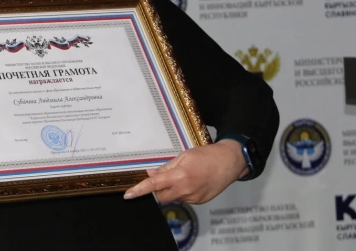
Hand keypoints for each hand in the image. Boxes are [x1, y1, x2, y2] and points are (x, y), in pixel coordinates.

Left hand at [123, 140, 247, 204]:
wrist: (229, 162)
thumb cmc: (206, 155)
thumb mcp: (184, 156)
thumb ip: (166, 167)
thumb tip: (151, 173)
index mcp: (179, 176)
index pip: (154, 185)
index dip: (139, 190)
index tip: (128, 195)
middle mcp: (185, 190)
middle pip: (162, 196)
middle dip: (159, 189)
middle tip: (165, 177)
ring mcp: (194, 197)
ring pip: (174, 197)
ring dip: (172, 189)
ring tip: (185, 176)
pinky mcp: (200, 201)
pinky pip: (185, 199)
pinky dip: (183, 191)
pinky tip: (192, 181)